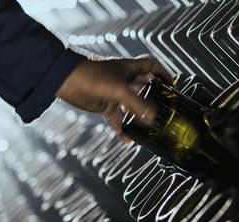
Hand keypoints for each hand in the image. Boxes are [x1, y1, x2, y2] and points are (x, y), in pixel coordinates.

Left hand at [55, 57, 172, 142]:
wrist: (66, 81)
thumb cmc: (93, 77)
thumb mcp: (120, 90)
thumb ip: (137, 104)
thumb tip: (152, 118)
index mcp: (130, 69)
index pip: (152, 66)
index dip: (163, 73)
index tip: (172, 85)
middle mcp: (124, 79)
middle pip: (144, 88)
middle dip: (153, 99)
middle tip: (163, 110)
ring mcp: (114, 93)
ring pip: (131, 106)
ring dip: (138, 117)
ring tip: (148, 129)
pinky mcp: (105, 104)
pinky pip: (118, 118)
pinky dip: (122, 128)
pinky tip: (127, 139)